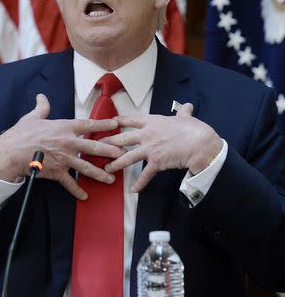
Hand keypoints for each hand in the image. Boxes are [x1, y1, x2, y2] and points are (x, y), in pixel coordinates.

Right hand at [0, 93, 124, 199]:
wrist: (10, 152)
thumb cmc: (20, 134)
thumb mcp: (32, 117)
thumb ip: (41, 108)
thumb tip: (42, 97)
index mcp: (64, 127)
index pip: (89, 124)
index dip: (104, 124)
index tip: (116, 124)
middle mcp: (68, 142)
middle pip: (95, 147)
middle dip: (111, 151)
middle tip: (123, 154)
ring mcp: (64, 158)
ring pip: (87, 167)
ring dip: (101, 174)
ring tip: (112, 179)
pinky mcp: (57, 172)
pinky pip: (70, 182)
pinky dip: (77, 190)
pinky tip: (85, 195)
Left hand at [101, 103, 223, 191]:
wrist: (200, 144)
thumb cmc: (194, 130)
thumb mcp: (186, 118)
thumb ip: (183, 112)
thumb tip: (187, 106)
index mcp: (152, 122)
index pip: (130, 120)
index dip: (117, 121)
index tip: (108, 122)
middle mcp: (147, 134)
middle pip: (121, 138)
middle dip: (107, 142)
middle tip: (96, 146)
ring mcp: (149, 149)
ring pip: (127, 157)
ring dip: (115, 163)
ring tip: (106, 168)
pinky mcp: (156, 162)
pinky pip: (145, 174)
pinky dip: (140, 183)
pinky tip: (133, 190)